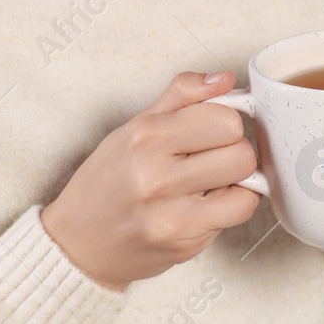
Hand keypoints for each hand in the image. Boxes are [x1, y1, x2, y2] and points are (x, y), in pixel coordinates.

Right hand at [39, 71, 261, 290]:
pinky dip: (231, 207)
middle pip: (241, 153)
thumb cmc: (106, 184)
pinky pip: (236, 216)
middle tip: (212, 158)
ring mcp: (169, 215)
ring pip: (247, 186)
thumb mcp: (133, 128)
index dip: (226, 122)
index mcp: (145, 137)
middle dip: (234, 152)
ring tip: (212, 182)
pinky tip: (208, 204)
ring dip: (238, 181)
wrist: (76, 245)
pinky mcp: (183, 244)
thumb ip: (182, 96)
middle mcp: (155, 176)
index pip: (224, 118)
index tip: (213, 130)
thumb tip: (226, 79)